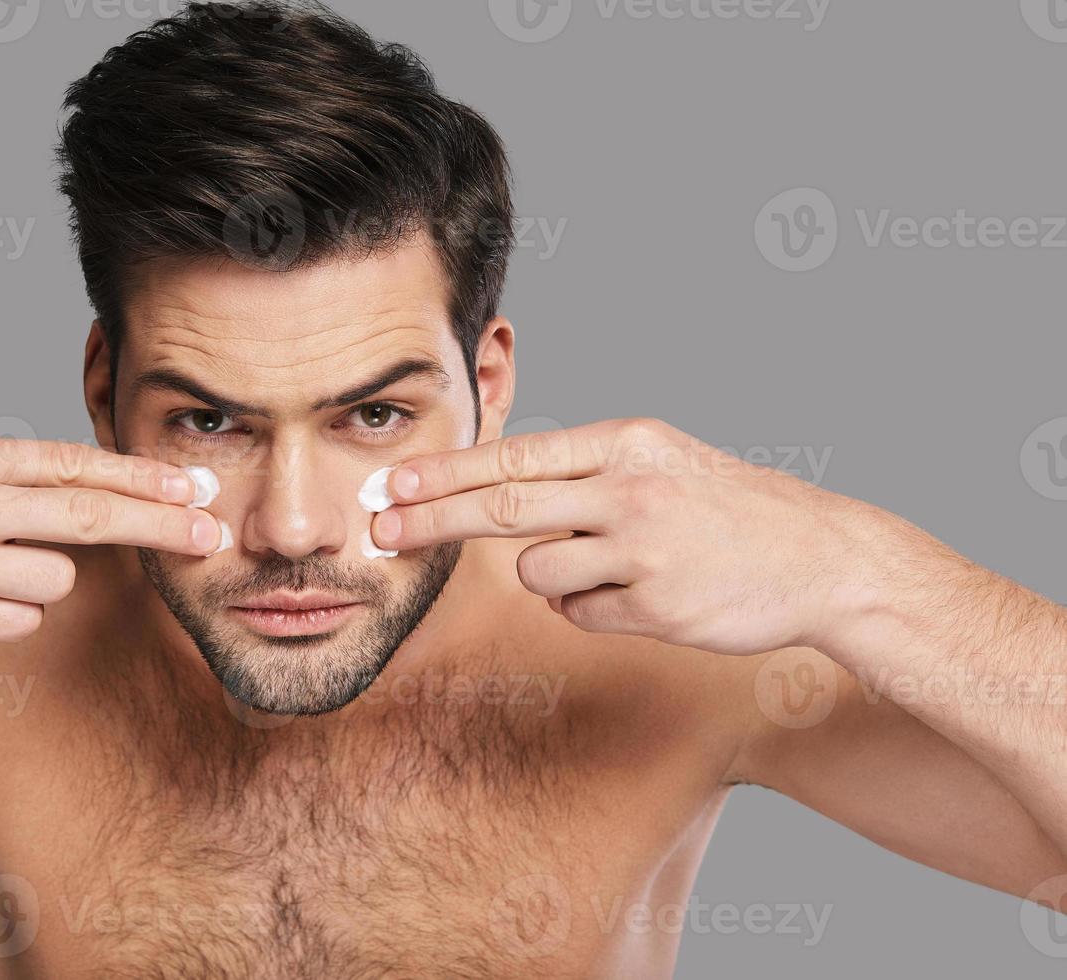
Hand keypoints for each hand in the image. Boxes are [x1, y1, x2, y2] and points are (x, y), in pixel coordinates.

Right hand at [0, 428, 219, 650]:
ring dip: (40, 576)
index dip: (145, 477)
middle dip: (161, 525)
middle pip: (90, 517)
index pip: (75, 464)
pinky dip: (5, 612)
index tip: (198, 487)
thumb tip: (83, 488)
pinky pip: (15, 621)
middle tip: (212, 534)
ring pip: (53, 579)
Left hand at [371, 418, 899, 656]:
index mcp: (624, 443)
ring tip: (613, 566)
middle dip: (431, 522)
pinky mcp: (654, 606)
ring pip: (539, 574)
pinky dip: (592, 609)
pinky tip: (643, 594)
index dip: (443, 475)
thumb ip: (582, 471)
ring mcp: (641, 550)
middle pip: (502, 510)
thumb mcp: (659, 460)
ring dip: (552, 578)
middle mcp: (627, 490)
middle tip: (378, 534)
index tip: (389, 486)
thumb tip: (494, 489)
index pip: (512, 459)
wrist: (819, 558)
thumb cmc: (727, 507)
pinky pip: (579, 615)